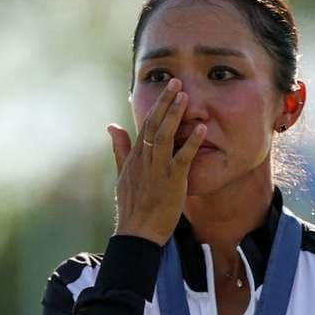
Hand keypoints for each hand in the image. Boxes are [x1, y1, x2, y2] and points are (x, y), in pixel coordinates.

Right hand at [106, 77, 206, 245]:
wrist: (137, 233)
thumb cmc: (133, 205)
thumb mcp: (123, 174)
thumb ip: (120, 149)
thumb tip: (112, 126)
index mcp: (135, 156)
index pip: (145, 124)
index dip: (157, 105)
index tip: (167, 88)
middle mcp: (144, 159)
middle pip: (154, 124)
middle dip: (165, 102)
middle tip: (177, 82)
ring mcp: (157, 169)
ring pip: (165, 136)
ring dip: (175, 115)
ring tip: (185, 96)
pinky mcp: (171, 181)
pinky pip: (182, 158)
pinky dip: (192, 143)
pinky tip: (202, 130)